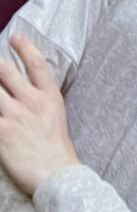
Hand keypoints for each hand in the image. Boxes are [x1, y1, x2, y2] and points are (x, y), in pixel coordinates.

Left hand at [0, 34, 78, 194]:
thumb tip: (28, 87)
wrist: (56, 173)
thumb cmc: (56, 146)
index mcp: (48, 95)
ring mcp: (14, 116)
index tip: (15, 37)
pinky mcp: (1, 133)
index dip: (25, 47)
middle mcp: (31, 101)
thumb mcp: (56, 113)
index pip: (36, 63)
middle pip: (6, 72)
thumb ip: (42, 97)